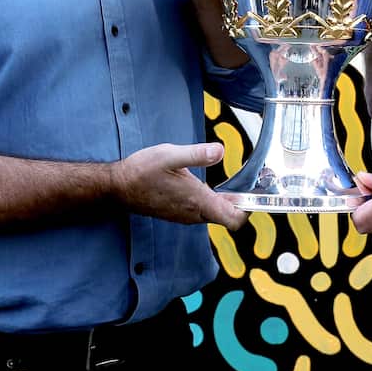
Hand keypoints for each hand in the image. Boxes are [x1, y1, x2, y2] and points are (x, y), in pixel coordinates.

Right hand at [111, 142, 245, 229]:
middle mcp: (194, 214)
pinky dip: (209, 202)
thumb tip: (220, 151)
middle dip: (239, 203)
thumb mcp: (170, 155)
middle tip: (247, 183)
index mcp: (198, 202)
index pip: (234, 220)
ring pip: (214, 214)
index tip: (253, 193)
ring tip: (230, 184)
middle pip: (227, 217)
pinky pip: (201, 211)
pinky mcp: (177, 212)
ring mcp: (185, 215)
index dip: (248, 210)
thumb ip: (197, 154)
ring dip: (224, 202)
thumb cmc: (142, 171)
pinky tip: (205, 185)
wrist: (118, 187)